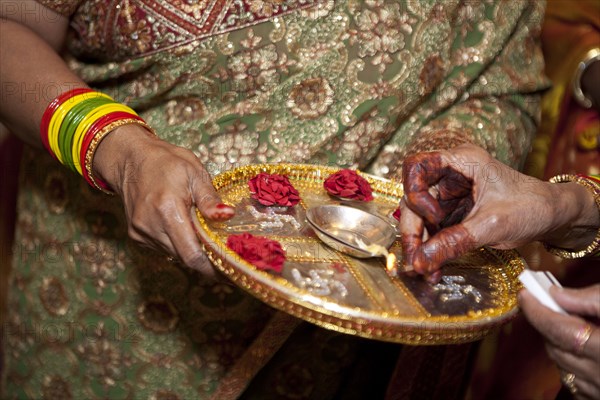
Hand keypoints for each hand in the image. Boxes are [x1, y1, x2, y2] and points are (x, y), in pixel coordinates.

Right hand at [92, 124, 234, 276]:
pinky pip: (163, 247)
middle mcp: (151, 226)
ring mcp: (140, 233)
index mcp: (168, 209)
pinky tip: (181, 226)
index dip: (210, 268)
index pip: (191, 254)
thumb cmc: (167, 162)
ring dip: (190, 248)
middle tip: (222, 253)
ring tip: (200, 231)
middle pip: (184, 257)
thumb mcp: (194, 173)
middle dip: (204, 258)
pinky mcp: (135, 235)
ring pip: (174, 254)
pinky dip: (177, 242)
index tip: (227, 272)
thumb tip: (228, 215)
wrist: (130, 159)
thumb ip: (210, 199)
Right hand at [400, 144, 578, 280]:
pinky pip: (432, 230)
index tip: (433, 216)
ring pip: (419, 218)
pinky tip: (433, 268)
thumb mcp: (492, 225)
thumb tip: (420, 262)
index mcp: (460, 161)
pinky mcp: (452, 213)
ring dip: (420, 245)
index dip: (415, 193)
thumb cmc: (531, 207)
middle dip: (413, 230)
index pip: (416, 167)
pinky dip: (431, 249)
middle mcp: (449, 175)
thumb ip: (454, 242)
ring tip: (425, 271)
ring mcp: (449, 195)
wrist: (553, 217)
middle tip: (416, 260)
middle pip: (413, 198)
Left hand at [519, 285, 599, 399]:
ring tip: (572, 325)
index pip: (559, 330)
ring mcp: (599, 391)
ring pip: (562, 366)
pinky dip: (571, 364)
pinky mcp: (597, 399)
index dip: (538, 311)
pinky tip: (582, 349)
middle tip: (548, 305)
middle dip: (548, 325)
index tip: (524, 295)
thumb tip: (555, 294)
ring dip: (558, 344)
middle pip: (556, 348)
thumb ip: (590, 299)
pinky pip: (575, 382)